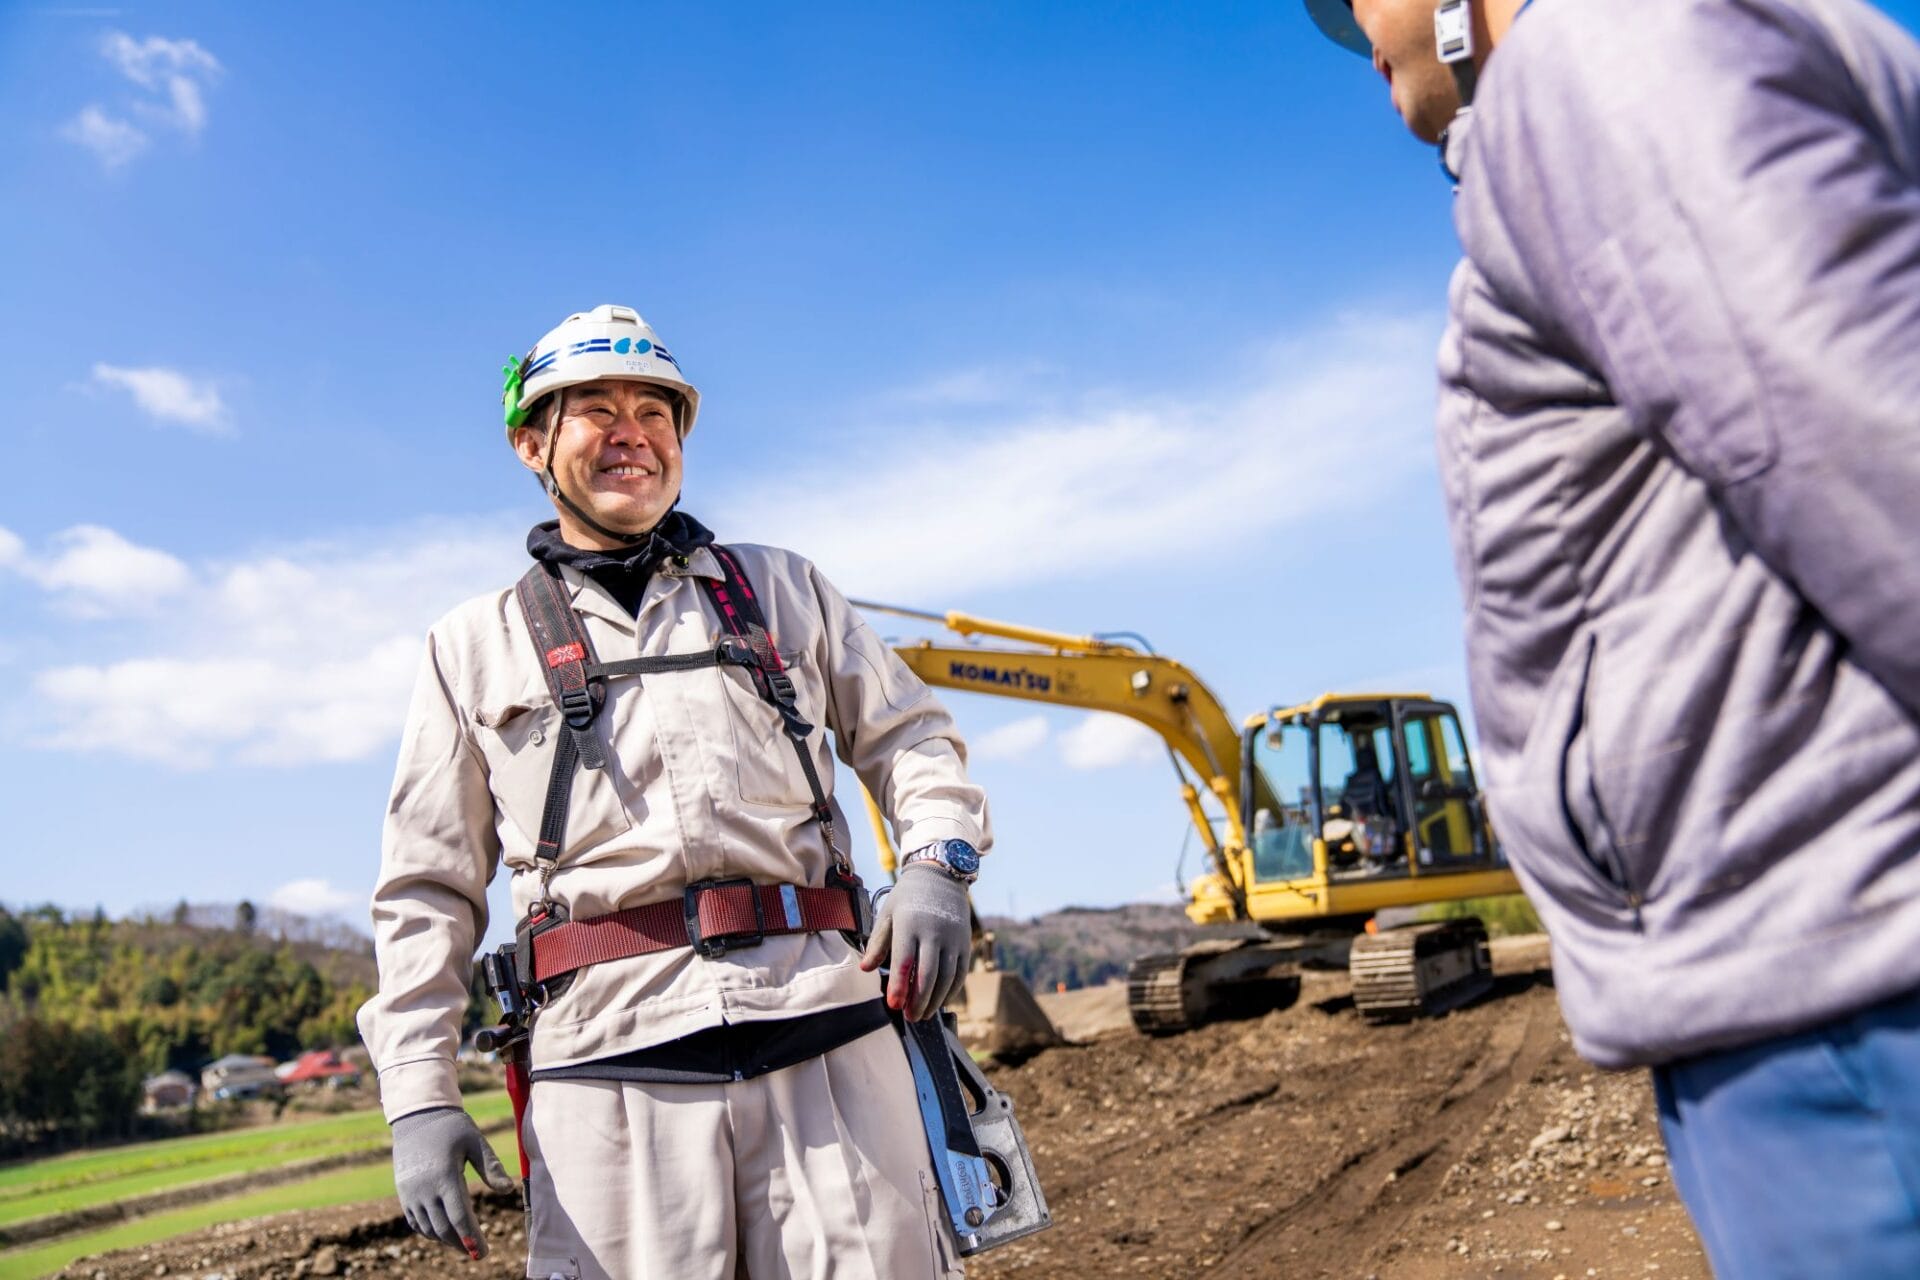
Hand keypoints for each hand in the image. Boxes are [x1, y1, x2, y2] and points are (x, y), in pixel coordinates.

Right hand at [390, 1106, 516, 1258]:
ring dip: (447, 1240)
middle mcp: (425, 1189)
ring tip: (464, 1243)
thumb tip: (509, 1190)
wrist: (417, 1116)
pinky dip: (430, 1232)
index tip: (484, 1253)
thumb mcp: (475, 1141)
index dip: (471, 1238)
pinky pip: (416, 1222)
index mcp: (445, 1176)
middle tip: (478, 1252)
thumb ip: (491, 1167)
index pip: (459, 1217)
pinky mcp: (404, 1194)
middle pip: (444, 1228)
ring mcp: (411, 1193)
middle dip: (462, 1244)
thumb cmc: (452, 1127)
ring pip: (429, 1228)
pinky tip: (445, 1232)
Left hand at [859, 862, 971, 1019]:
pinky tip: (940, 1000)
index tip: (894, 1005)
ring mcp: (952, 938)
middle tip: (910, 1017)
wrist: (941, 876)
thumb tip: (866, 968)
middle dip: (918, 1000)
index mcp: (910, 925)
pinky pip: (960, 973)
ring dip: (935, 1000)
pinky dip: (951, 991)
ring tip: (923, 1014)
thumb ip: (877, 943)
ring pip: (946, 977)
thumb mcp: (888, 914)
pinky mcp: (965, 943)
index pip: (904, 961)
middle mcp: (934, 932)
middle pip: (927, 974)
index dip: (899, 986)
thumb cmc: (908, 898)